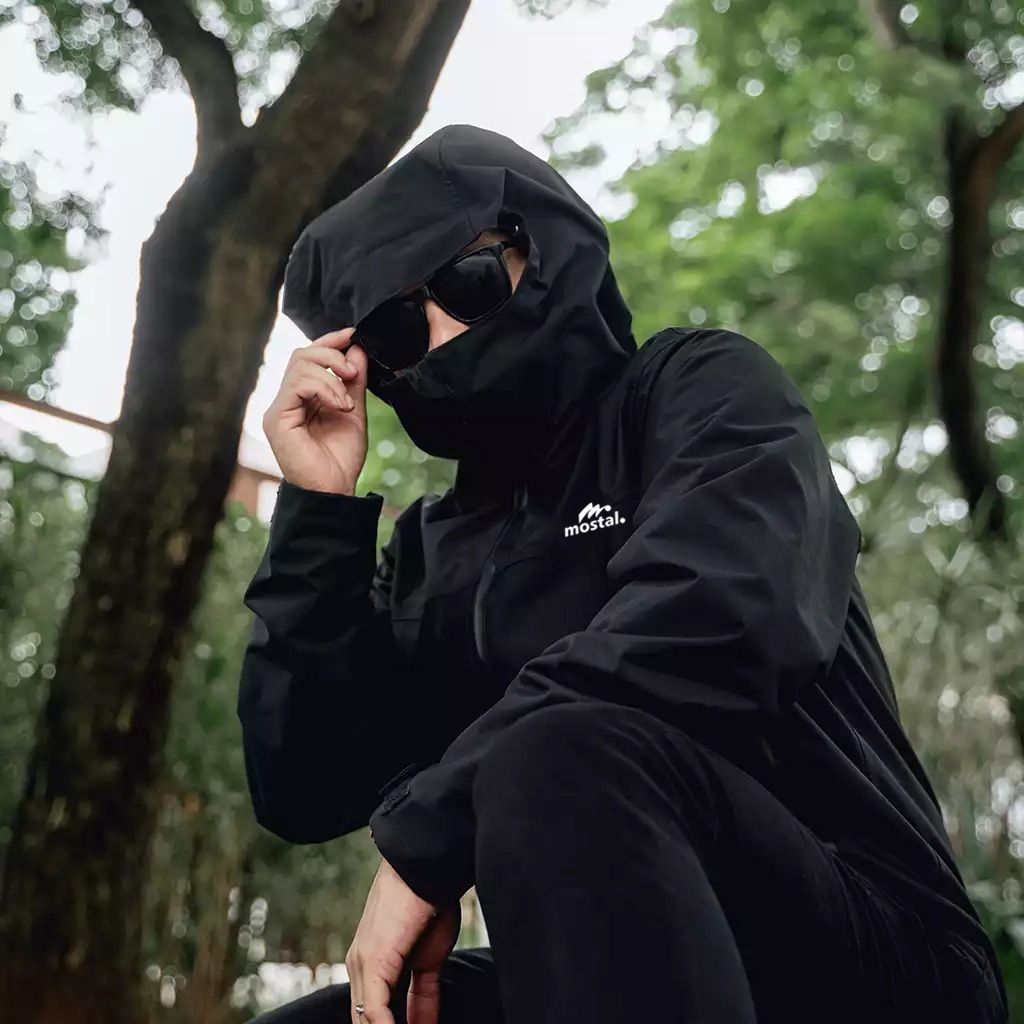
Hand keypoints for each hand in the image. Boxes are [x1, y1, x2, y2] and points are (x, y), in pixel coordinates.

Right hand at [262, 327, 368, 494]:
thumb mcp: (354, 412)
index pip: (310, 357)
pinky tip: (338, 406)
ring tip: (347, 401)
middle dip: (332, 354)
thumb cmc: (341, 459)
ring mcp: (278, 408)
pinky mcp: (276, 418)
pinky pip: (297, 385)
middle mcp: (286, 400)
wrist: (335, 490)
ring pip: (300, 365)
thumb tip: (357, 349)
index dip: (330, 341)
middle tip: (353, 372)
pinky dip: (324, 388)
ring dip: (332, 377)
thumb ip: (354, 382)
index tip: (353, 335)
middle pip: (302, 354)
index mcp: (303, 397)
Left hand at [346, 860, 460, 1023]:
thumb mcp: (430, 957)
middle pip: (367, 1021)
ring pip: (367, 1021)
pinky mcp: (373, 962)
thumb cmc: (431, 901)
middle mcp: (360, 967)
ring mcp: (362, 965)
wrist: (428, 866)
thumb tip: (425, 1023)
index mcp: (371, 964)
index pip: (375, 1015)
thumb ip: (423, 993)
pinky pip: (376, 1012)